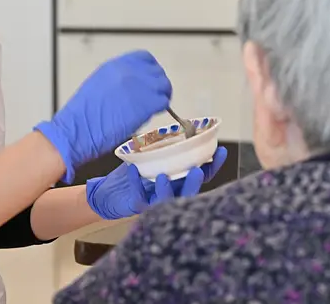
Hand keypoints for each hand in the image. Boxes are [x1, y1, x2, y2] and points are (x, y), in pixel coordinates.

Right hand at [35, 51, 171, 182]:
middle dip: (158, 84)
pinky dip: (161, 108)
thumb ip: (117, 80)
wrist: (77, 129)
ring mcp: (139, 87)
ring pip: (164, 86)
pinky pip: (163, 102)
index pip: (144, 58)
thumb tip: (131, 86)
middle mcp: (129, 72)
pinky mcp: (146, 104)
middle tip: (156, 96)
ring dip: (162, 96)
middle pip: (157, 72)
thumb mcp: (98, 85)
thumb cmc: (82, 115)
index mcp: (115, 66)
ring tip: (154, 106)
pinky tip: (151, 114)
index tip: (151, 79)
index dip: (151, 69)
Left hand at [85, 146, 227, 219]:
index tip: (220, 151)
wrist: (109, 191)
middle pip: (189, 192)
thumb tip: (182, 125)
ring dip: (167, 189)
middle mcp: (171, 192)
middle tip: (198, 171)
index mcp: (179, 180)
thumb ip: (166, 146)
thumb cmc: (135, 173)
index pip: (202, 175)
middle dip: (195, 182)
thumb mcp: (153, 155)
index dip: (213, 165)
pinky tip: (133, 169)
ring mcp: (154, 201)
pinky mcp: (137, 205)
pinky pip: (139, 196)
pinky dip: (136, 182)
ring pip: (166, 201)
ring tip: (164, 176)